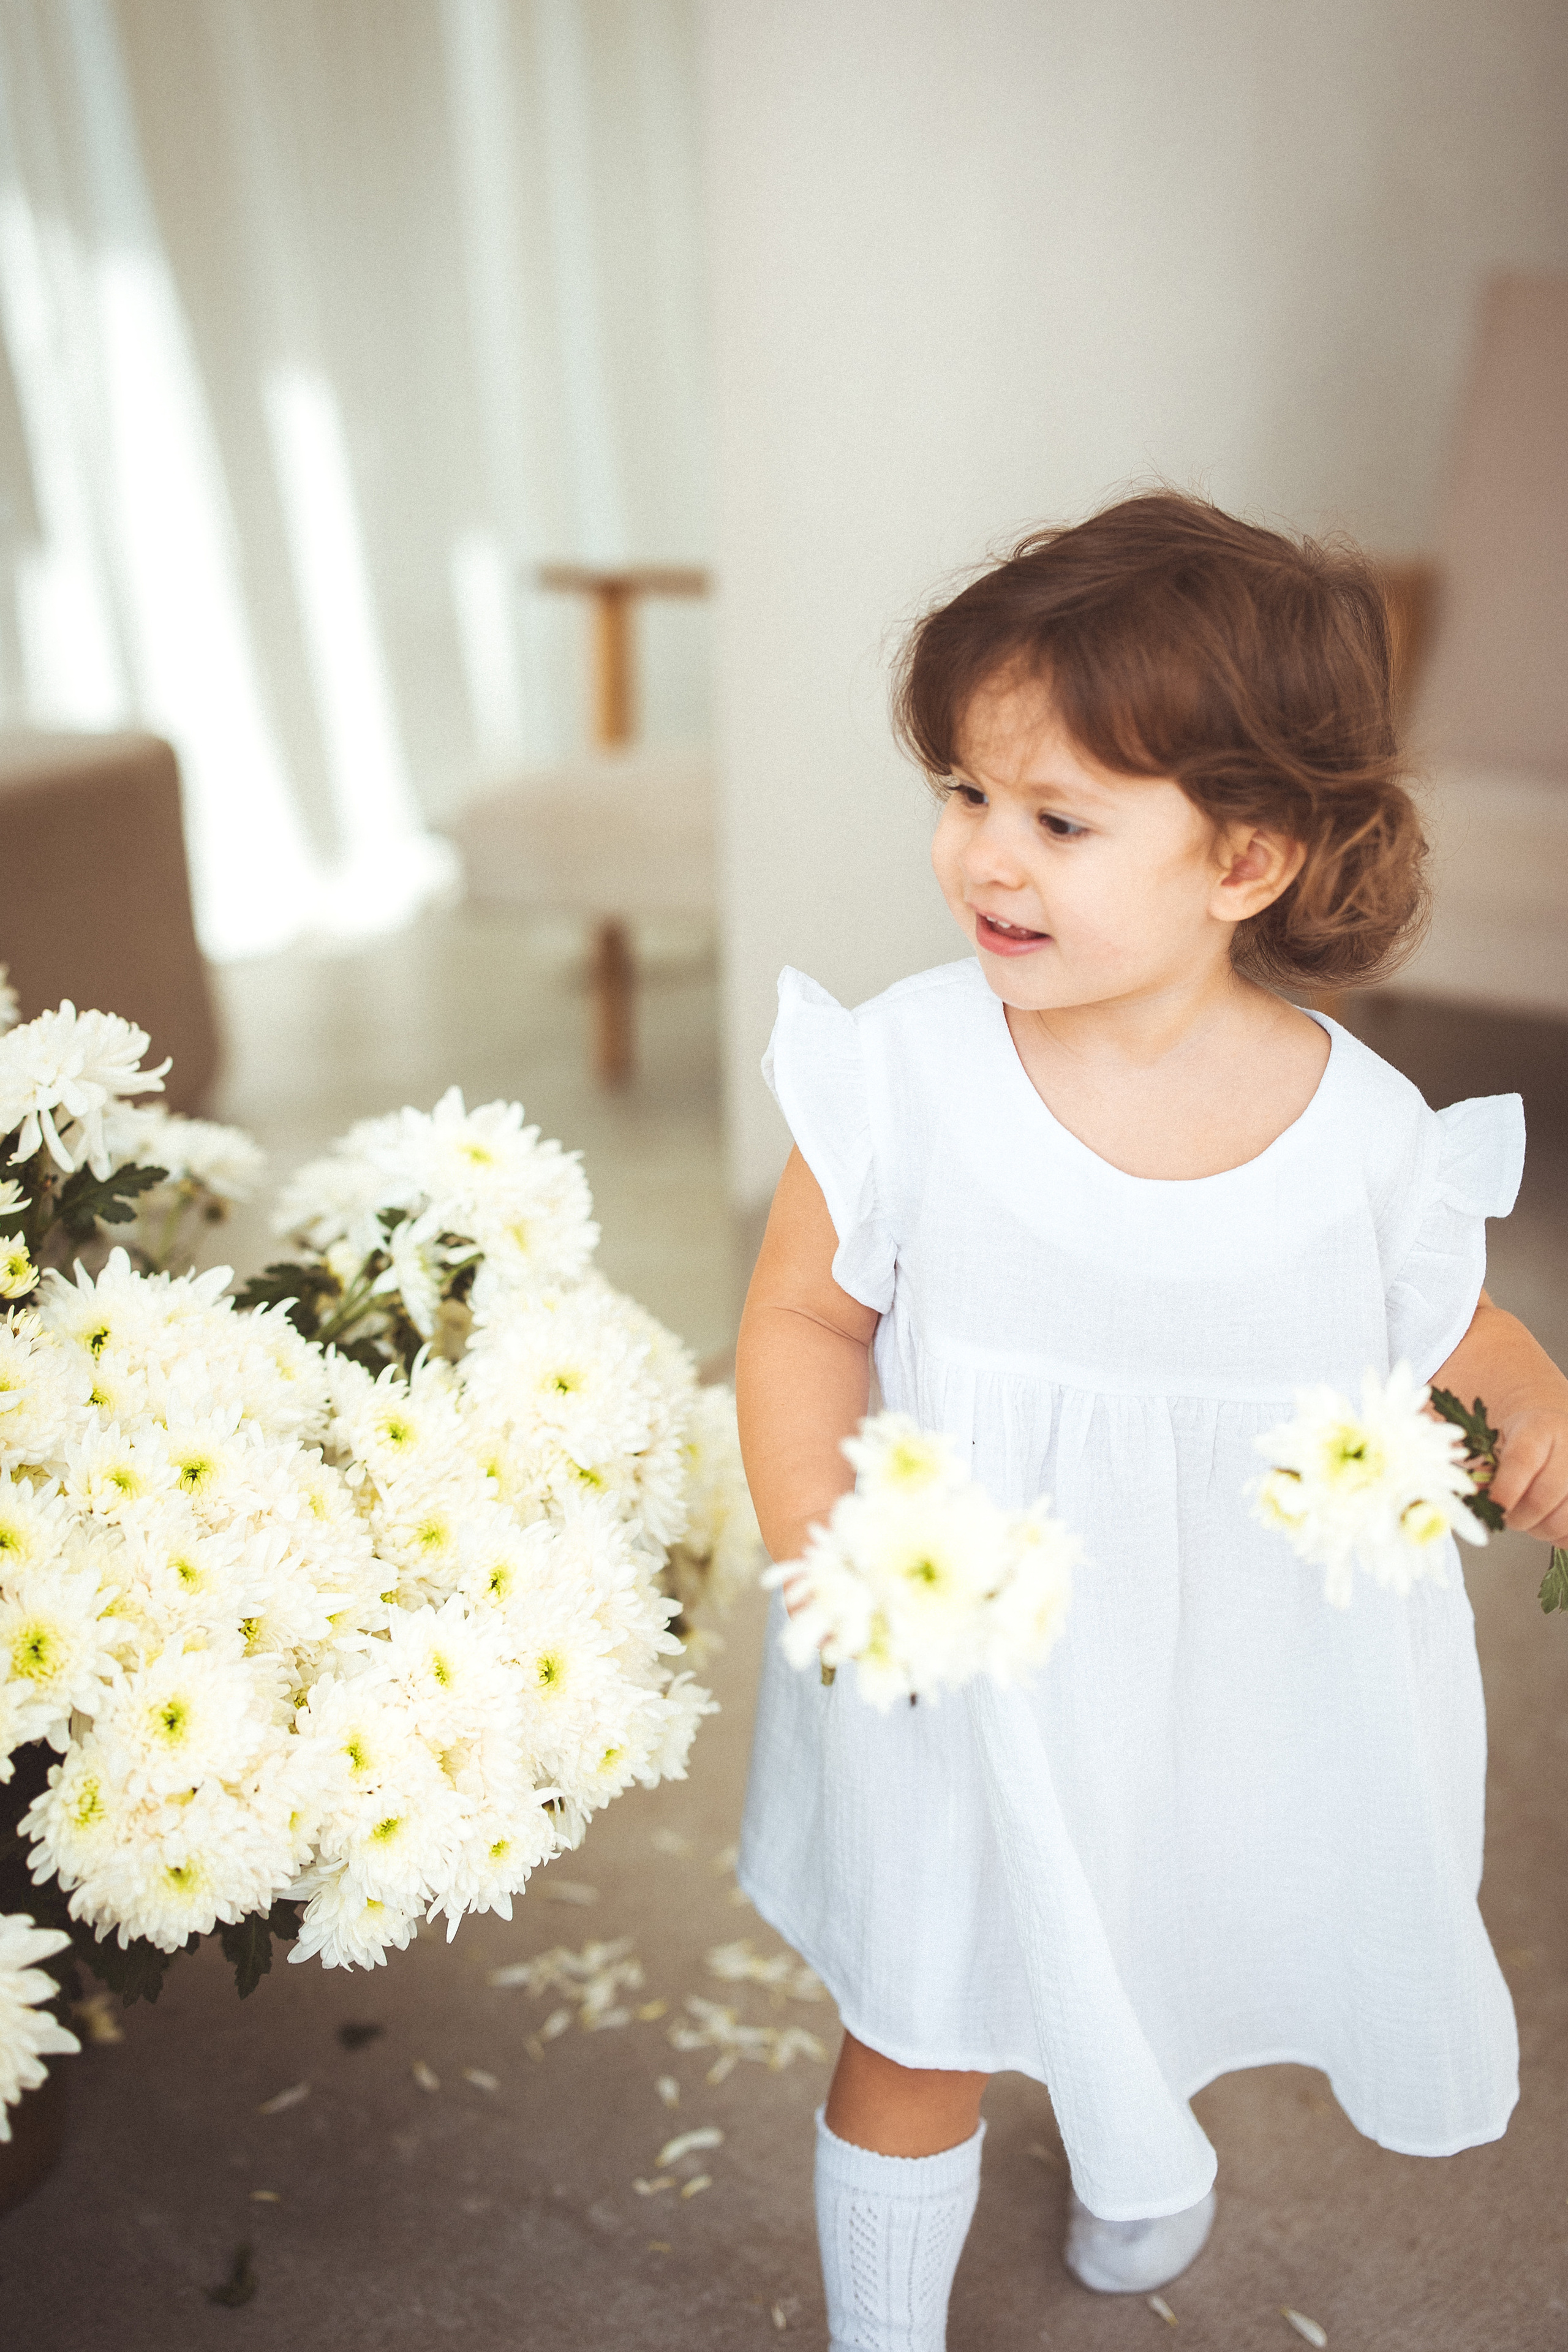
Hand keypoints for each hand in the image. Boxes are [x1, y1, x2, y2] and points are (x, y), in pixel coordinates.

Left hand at [1489, 1407, 1567, 1544]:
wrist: (1561, 1435)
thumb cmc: (1527, 1442)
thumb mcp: (1503, 1440)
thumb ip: (1487, 1466)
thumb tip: (1475, 1493)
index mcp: (1540, 1428)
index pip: (1521, 1461)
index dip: (1504, 1490)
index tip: (1493, 1506)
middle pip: (1543, 1497)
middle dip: (1518, 1517)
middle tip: (1508, 1518)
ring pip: (1563, 1519)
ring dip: (1540, 1530)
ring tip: (1530, 1520)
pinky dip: (1560, 1536)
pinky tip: (1551, 1522)